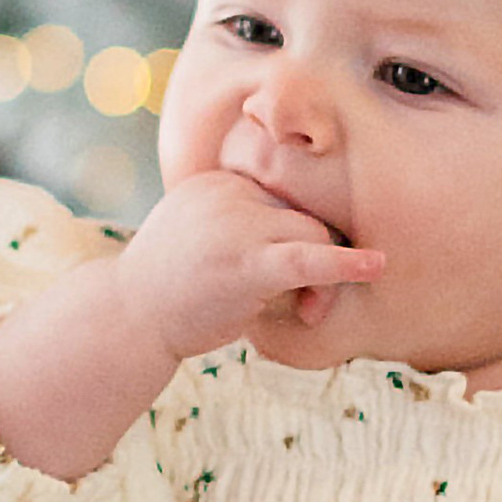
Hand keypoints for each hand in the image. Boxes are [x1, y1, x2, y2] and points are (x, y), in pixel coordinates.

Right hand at [115, 167, 383, 353]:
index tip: (294, 278)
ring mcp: (235, 225)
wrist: (126, 320)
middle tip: (309, 306)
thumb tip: (309, 228)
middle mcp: (228, 192)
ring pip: (313, 236)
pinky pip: (308, 259)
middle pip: (303, 215)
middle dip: (316, 259)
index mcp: (219, 181)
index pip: (284, 197)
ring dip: (323, 279)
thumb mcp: (203, 237)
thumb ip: (244, 222)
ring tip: (307, 312)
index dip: (299, 239)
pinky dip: (345, 264)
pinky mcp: (245, 263)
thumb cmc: (170, 288)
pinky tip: (374, 266)